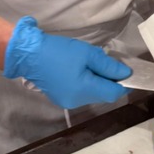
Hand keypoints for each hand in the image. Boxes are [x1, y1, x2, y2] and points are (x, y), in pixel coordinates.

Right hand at [3, 16, 131, 108]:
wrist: (28, 54)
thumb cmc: (58, 52)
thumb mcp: (87, 54)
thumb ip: (108, 66)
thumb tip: (125, 74)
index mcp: (84, 91)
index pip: (113, 93)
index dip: (123, 83)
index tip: (125, 71)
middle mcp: (77, 101)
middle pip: (103, 95)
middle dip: (108, 81)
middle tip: (105, 62)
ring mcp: (67, 101)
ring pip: (92, 94)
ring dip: (97, 82)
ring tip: (89, 64)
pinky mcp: (60, 97)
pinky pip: (81, 93)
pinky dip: (85, 83)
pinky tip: (79, 70)